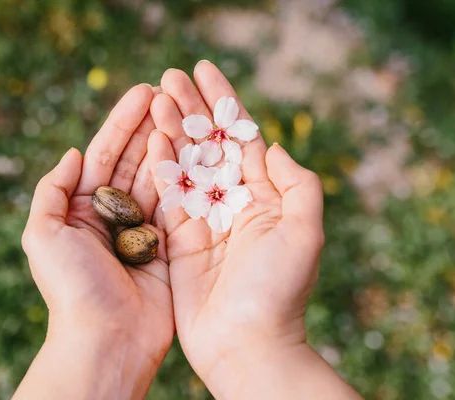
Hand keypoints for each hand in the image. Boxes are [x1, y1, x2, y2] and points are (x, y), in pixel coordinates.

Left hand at [15, 84, 173, 399]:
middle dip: (149, 124)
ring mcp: (142, 229)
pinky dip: (184, 177)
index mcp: (80, 209)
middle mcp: (112, 215)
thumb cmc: (71, 288)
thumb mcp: (44, 234)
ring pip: (158, 176)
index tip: (143, 91)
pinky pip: (177, 204)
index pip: (104, 154)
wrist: (106, 338)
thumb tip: (73, 152)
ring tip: (184, 109)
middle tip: (170, 90)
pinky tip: (195, 148)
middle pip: (133, 159)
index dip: (122, 122)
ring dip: (169, 142)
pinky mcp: (168, 245)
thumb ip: (52, 191)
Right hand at [148, 62, 359, 398]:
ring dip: (170, 128)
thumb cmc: (280, 291)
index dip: (223, 102)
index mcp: (264, 195)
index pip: (241, 137)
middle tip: (169, 76)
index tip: (205, 70)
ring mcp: (204, 218)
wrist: (247, 344)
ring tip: (154, 96)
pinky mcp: (179, 238)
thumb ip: (298, 185)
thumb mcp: (305, 232)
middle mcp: (233, 201)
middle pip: (209, 143)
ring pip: (185, 163)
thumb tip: (275, 147)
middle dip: (190, 108)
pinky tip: (149, 138)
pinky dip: (158, 165)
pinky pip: (166, 195)